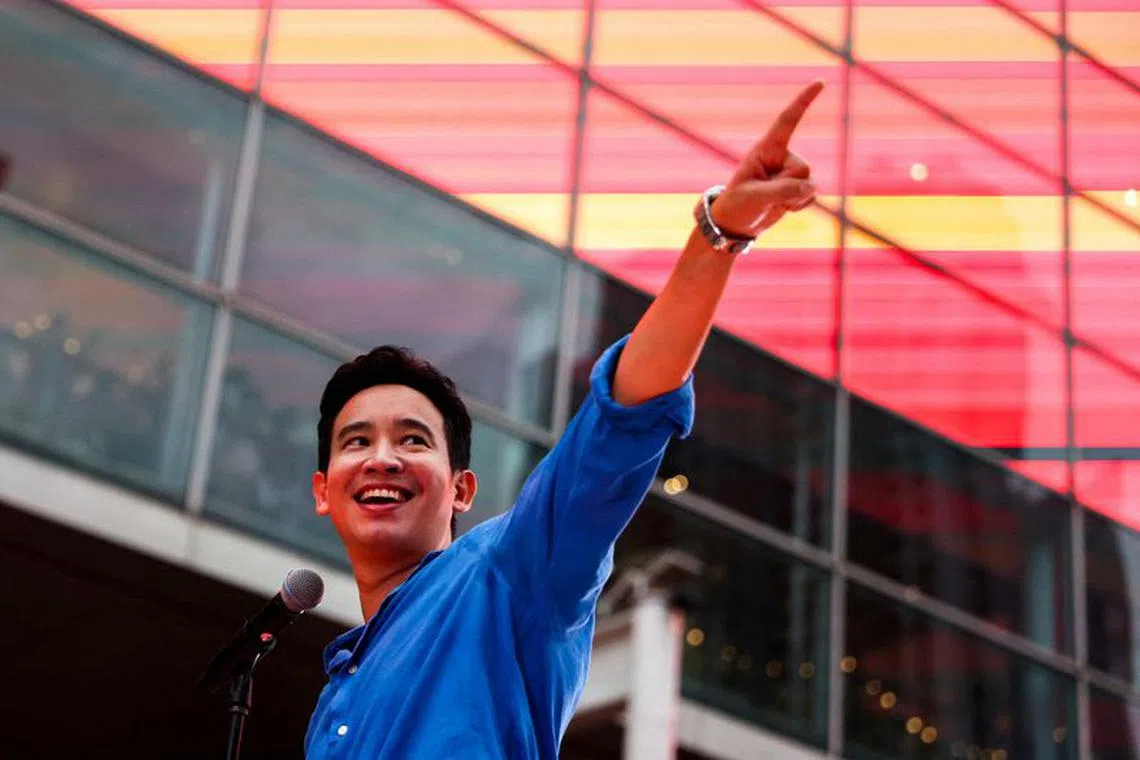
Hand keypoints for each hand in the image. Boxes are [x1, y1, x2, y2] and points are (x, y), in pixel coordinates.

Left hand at [710, 81, 823, 238]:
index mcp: (766, 149)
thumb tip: (811, 187)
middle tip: (764, 196)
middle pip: (803, 167)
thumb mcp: (753, 197)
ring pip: (810, 183)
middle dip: (788, 186)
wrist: (737, 224)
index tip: (820, 82)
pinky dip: (799, 206)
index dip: (803, 101)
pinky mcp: (798, 188)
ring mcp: (790, 173)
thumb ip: (782, 191)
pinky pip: (812, 195)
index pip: (787, 121)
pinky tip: (783, 208)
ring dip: (793, 199)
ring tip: (770, 202)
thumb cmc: (737, 205)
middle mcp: (781, 157)